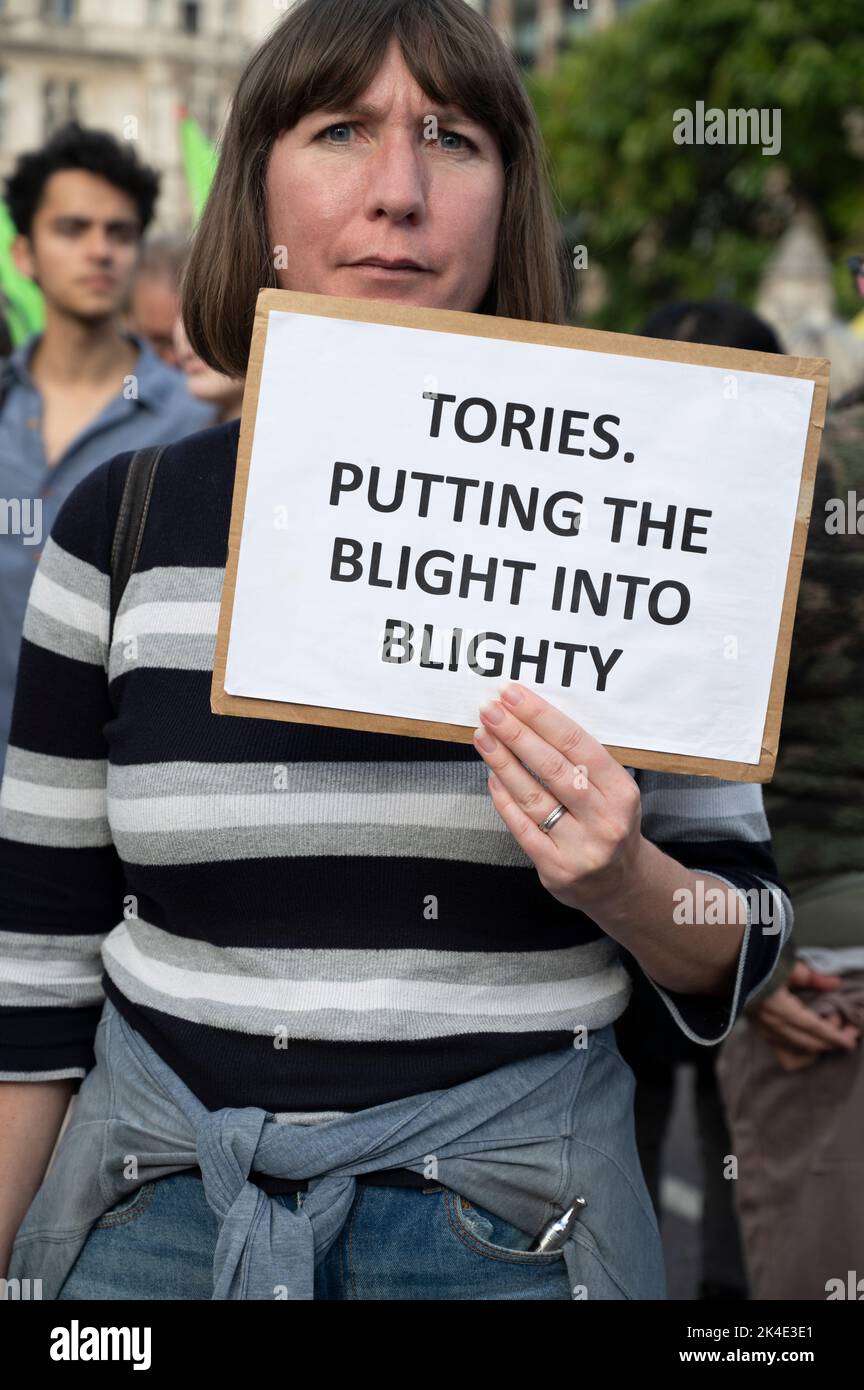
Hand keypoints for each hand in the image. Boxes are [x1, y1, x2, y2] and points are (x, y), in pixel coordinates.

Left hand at [472, 681, 643, 914]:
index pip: (577, 744)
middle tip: (490, 710)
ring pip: (534, 797)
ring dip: (503, 762)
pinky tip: (491, 776)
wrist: (620, 884)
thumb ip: (581, 761)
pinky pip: (523, 827)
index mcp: (621, 791)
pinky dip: (504, 799)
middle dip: (517, 734)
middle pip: (554, 768)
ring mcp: (581, 847)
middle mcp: (605, 819)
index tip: (513, 695)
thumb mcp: (613, 790)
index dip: (542, 717)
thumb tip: (531, 718)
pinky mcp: (556, 868)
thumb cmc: (609, 823)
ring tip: (482, 736)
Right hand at [746, 960, 860, 1070]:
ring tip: (831, 1032)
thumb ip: (812, 976)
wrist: (726, 965)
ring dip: (818, 1045)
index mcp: (774, 1004)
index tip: (851, 1040)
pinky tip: (810, 1040)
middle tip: (850, 1033)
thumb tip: (835, 984)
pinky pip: (783, 1051)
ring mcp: (761, 1029)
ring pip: (796, 1049)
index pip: (811, 1025)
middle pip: (806, 1042)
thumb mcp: (785, 964)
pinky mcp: (758, 1030)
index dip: (833, 1034)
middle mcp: (767, 1022)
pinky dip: (801, 1050)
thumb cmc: (755, 962)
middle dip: (832, 1041)